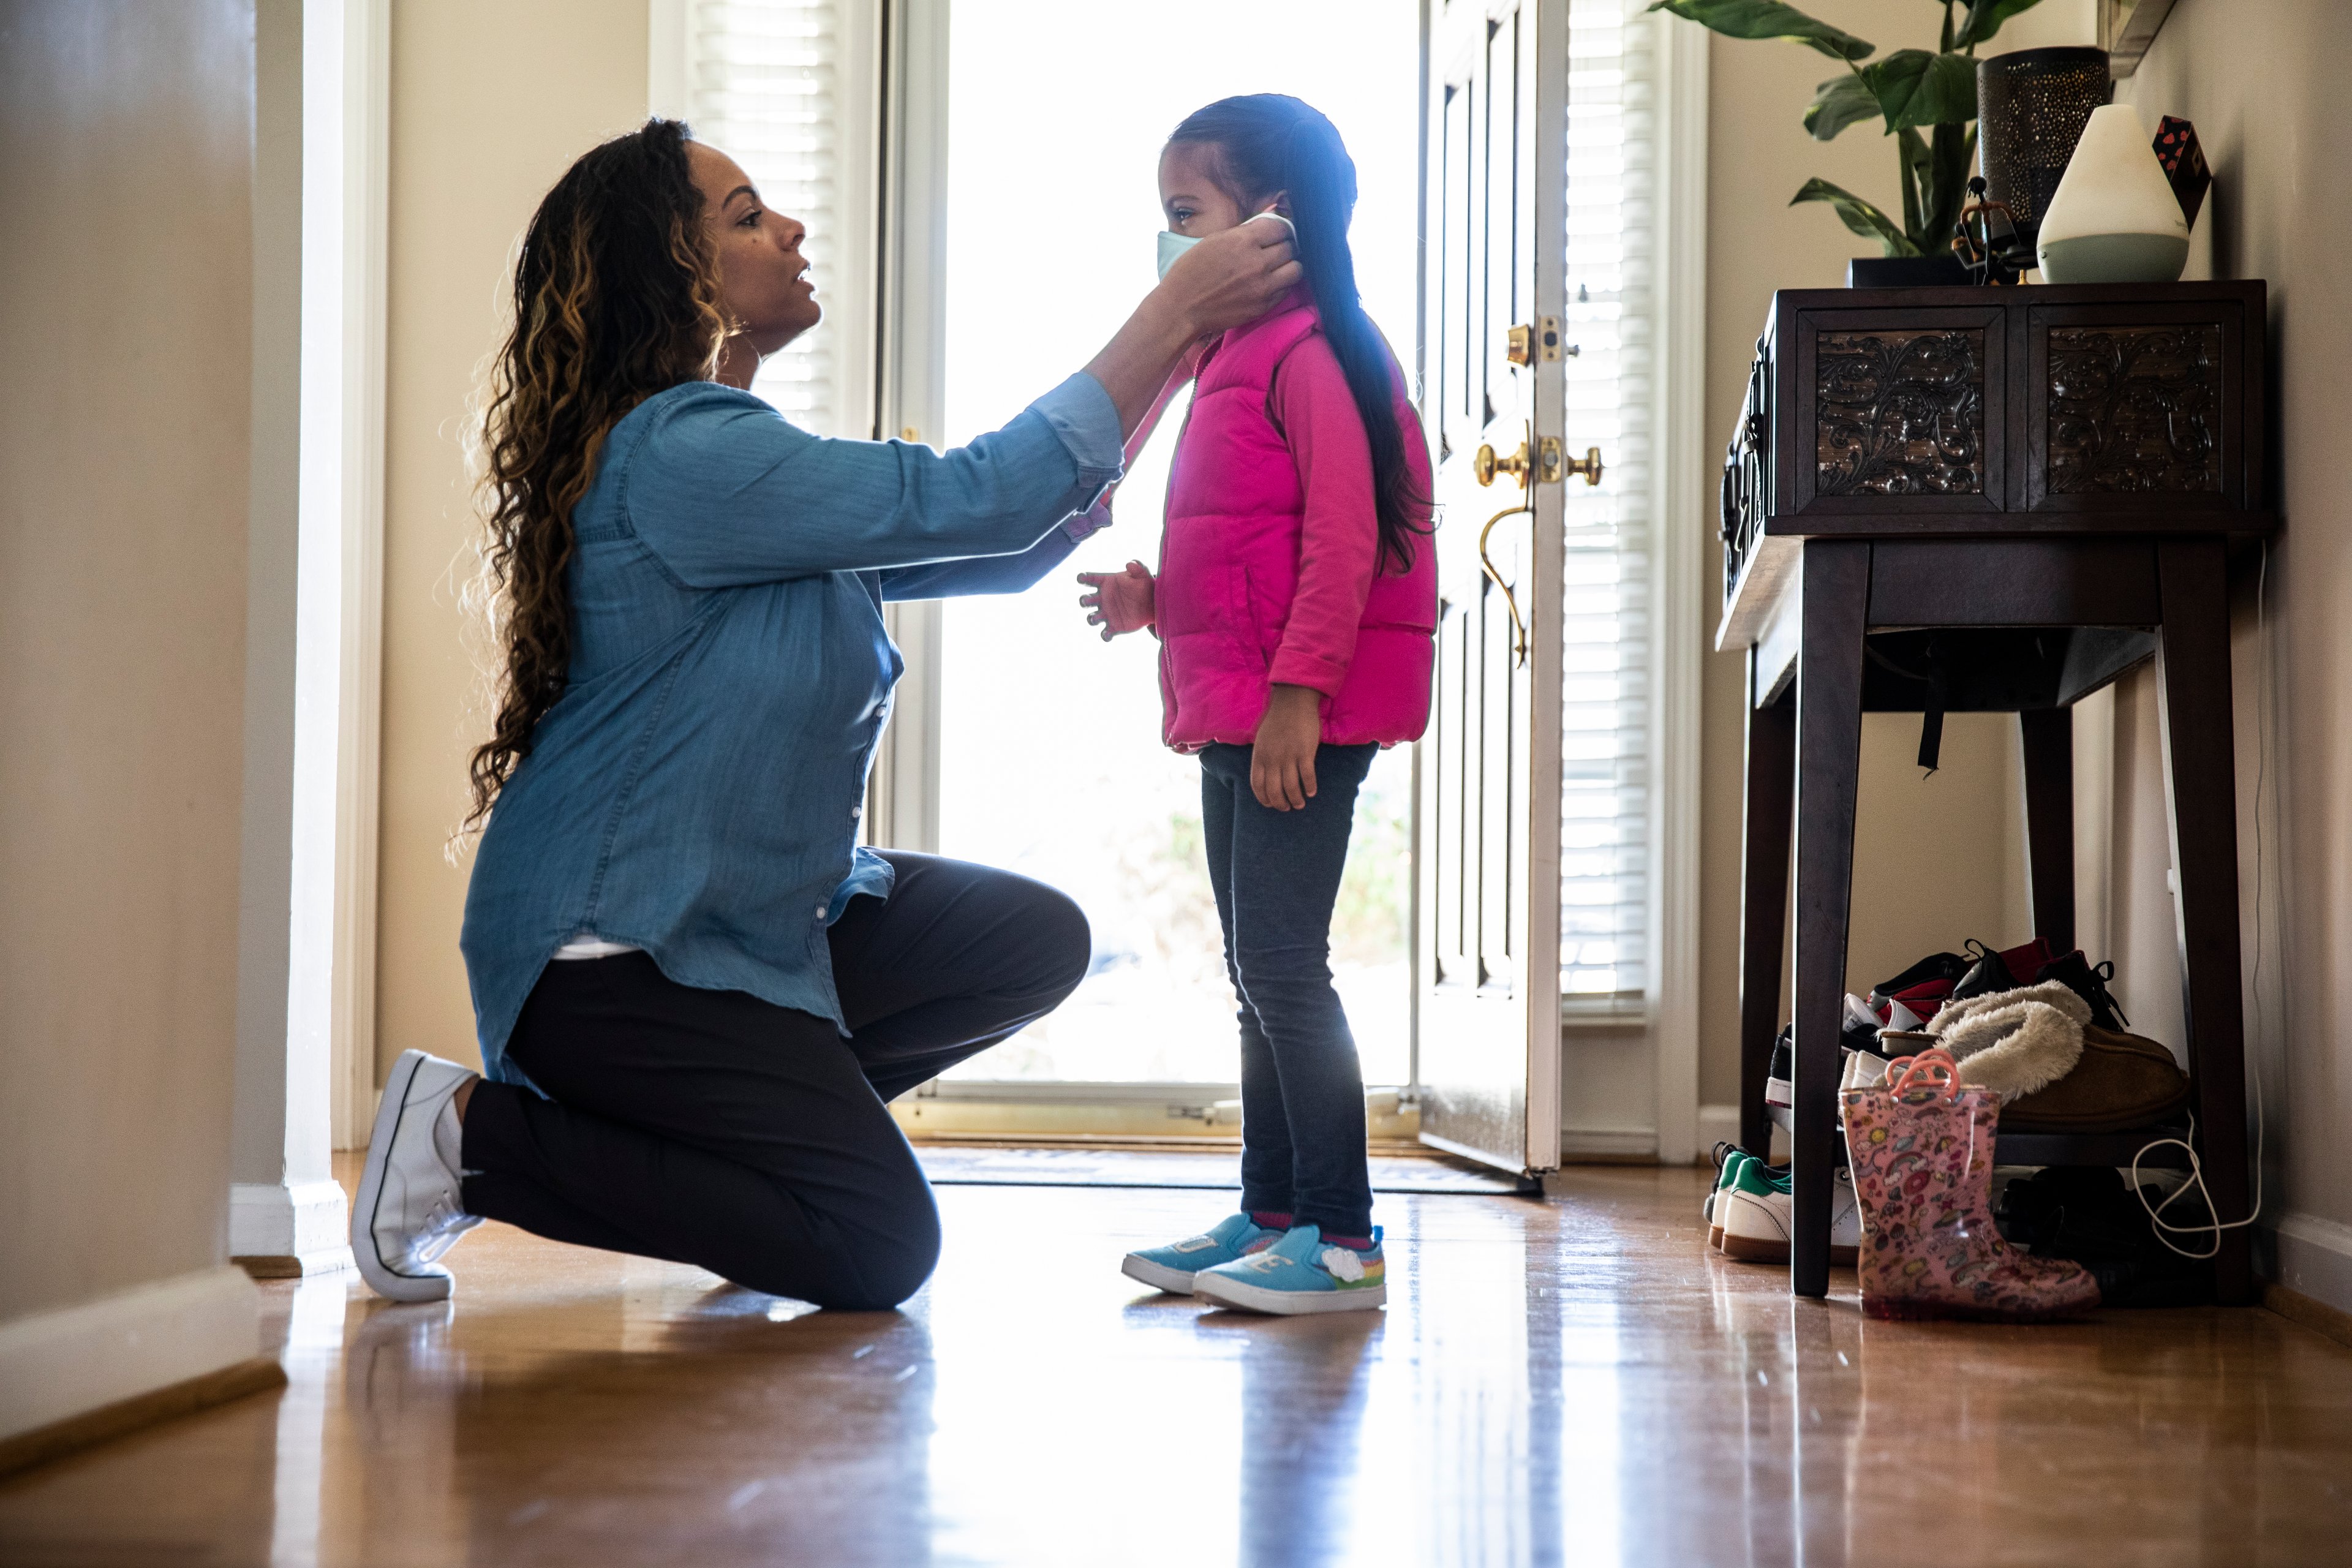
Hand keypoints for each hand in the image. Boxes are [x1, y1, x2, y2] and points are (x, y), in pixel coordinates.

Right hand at [1077, 562, 1154, 640]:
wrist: (1153, 604)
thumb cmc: (1145, 586)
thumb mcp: (1143, 575)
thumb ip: (1138, 568)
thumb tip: (1130, 563)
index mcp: (1106, 583)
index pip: (1090, 579)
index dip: (1083, 578)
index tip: (1081, 578)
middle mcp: (1102, 599)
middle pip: (1086, 600)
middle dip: (1084, 601)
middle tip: (1086, 601)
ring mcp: (1107, 613)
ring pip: (1092, 617)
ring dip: (1091, 618)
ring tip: (1095, 618)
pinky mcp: (1114, 627)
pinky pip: (1105, 633)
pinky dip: (1104, 635)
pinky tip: (1107, 634)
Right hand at [1155, 216, 1301, 339]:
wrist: (1182, 307)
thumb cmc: (1192, 270)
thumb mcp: (1215, 239)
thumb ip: (1247, 228)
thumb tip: (1274, 211)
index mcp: (1243, 241)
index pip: (1281, 227)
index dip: (1281, 228)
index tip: (1276, 232)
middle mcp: (1257, 263)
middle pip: (1290, 247)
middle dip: (1284, 245)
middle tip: (1275, 249)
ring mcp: (1262, 287)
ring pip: (1296, 269)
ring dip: (1289, 265)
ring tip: (1277, 266)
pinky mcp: (1263, 306)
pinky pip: (1286, 290)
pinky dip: (1282, 284)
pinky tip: (1269, 282)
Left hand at [1251, 684, 1322, 810]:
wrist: (1292, 702)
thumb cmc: (1277, 721)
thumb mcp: (1261, 740)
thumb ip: (1262, 758)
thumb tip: (1265, 776)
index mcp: (1259, 756)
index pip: (1257, 786)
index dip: (1264, 799)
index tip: (1271, 804)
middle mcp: (1272, 759)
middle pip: (1274, 791)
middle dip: (1281, 804)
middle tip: (1287, 807)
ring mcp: (1288, 757)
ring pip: (1291, 788)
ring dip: (1296, 800)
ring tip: (1300, 803)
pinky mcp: (1305, 752)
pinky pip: (1307, 777)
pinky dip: (1310, 787)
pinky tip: (1312, 792)